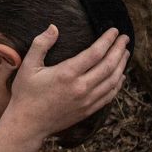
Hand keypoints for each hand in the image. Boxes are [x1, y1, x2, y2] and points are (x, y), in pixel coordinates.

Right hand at [2, 26, 128, 141]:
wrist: (28, 124)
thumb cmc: (26, 93)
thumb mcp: (28, 65)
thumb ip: (41, 44)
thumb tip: (54, 27)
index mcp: (67, 73)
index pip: (95, 53)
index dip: (107, 40)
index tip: (115, 30)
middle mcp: (80, 87)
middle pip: (108, 65)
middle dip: (119, 50)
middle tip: (125, 38)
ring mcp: (86, 101)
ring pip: (112, 81)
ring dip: (121, 65)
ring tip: (125, 53)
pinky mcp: (88, 110)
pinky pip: (109, 96)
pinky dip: (118, 84)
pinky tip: (121, 76)